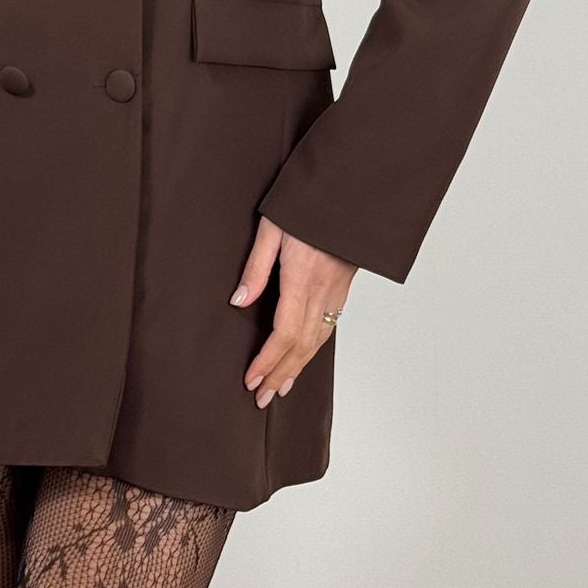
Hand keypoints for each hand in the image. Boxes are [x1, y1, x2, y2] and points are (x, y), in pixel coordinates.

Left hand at [231, 215, 355, 408]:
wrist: (349, 191)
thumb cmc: (307, 204)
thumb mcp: (273, 227)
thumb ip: (256, 266)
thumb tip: (239, 301)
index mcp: (302, 278)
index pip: (283, 333)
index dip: (267, 361)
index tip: (251, 379)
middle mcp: (322, 291)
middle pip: (301, 346)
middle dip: (280, 374)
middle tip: (261, 397)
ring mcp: (336, 292)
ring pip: (317, 341)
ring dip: (297, 368)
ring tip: (280, 388)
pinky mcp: (343, 288)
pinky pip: (329, 328)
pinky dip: (314, 350)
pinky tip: (304, 359)